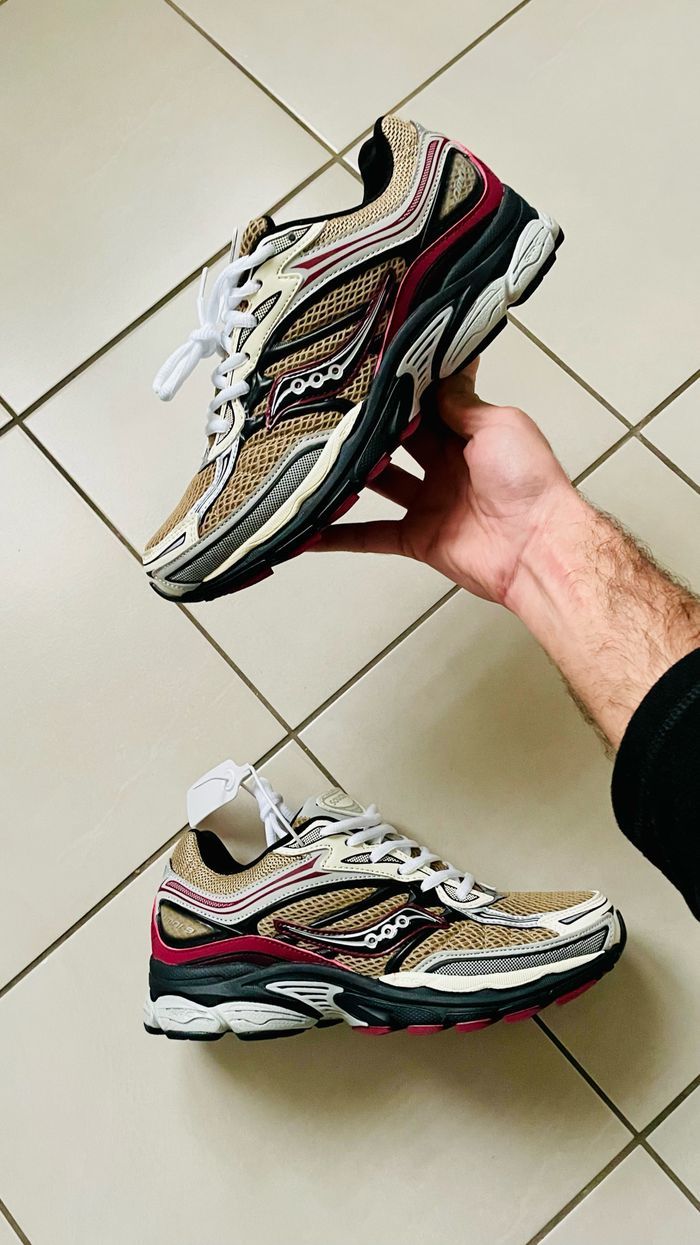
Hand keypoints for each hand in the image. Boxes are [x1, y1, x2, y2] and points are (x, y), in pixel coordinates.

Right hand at [313, 358, 577, 604]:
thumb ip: (461, 403)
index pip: (425, 408)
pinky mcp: (417, 539)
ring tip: (311, 456)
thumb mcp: (499, 424)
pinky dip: (340, 536)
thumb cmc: (528, 482)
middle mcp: (446, 468)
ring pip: (379, 485)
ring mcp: (430, 504)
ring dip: (348, 475)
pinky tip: (311, 528)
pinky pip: (372, 536)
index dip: (399, 394)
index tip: (366, 375)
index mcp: (468, 436)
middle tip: (327, 409)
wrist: (537, 547)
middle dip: (367, 429)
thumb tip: (439, 376)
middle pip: (397, 443)